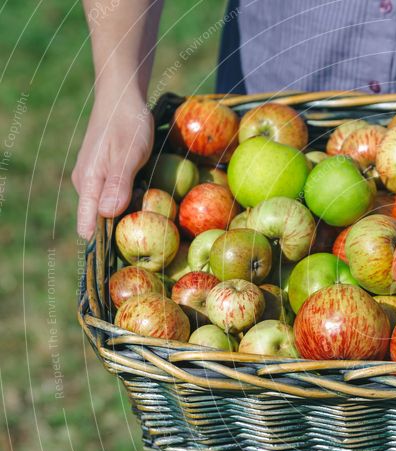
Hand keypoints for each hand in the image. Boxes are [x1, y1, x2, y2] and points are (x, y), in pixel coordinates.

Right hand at [72, 92, 153, 239]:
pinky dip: (131, 200)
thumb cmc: (127, 125)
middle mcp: (88, 186)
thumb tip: (108, 214)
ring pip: (110, 208)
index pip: (88, 226)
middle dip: (123, 229)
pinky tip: (147, 196)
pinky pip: (116, 195)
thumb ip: (118, 184)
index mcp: (89, 184)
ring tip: (151, 214)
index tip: (127, 252)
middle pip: (101, 220)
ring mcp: (96, 179)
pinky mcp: (106, 173)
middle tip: (150, 232)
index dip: (105, 243)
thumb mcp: (128, 154)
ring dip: (129, 213)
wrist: (123, 97)